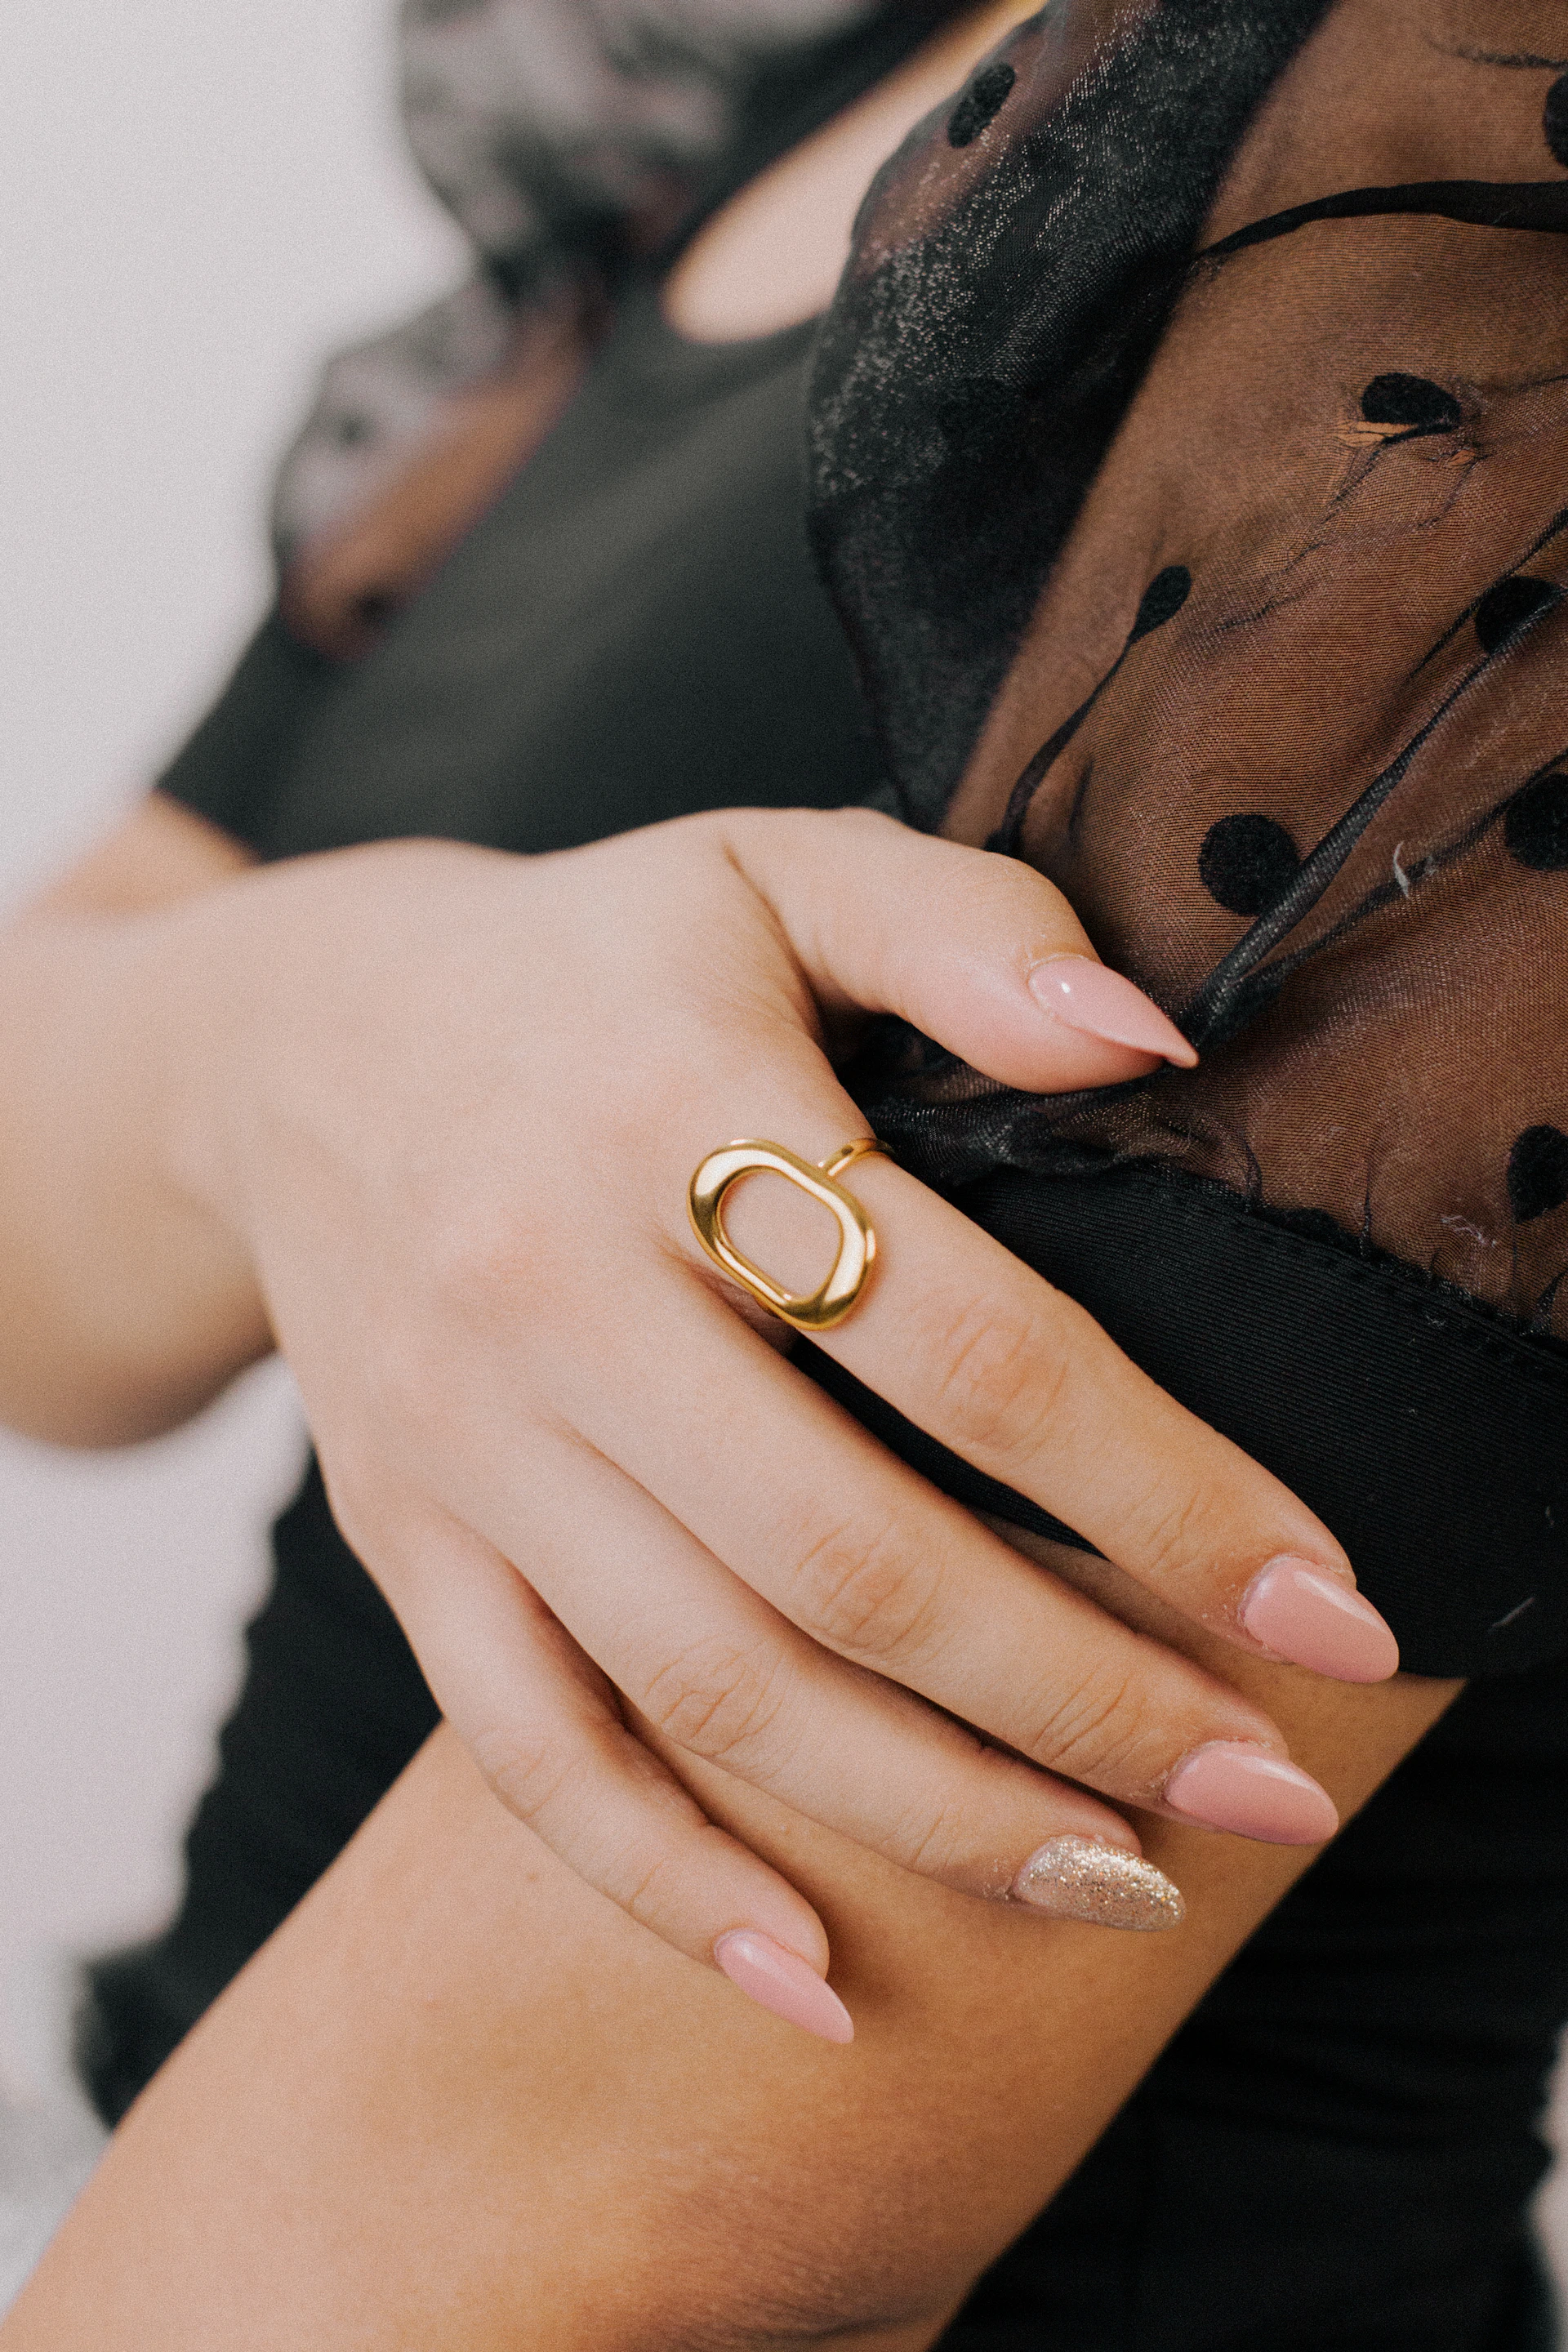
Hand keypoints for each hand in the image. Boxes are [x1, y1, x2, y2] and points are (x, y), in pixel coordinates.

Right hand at [171, 807, 1395, 2034]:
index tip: (1320, 1604)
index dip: (1161, 1489)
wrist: (307, 1043)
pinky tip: (818, 1979)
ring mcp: (458, 1441)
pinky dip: (668, 1884)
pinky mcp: (404, 1539)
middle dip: (1082, 1697)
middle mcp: (544, 1292)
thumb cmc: (596, 960)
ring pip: (711, 1683)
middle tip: (1260, 1789)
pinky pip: (529, 1747)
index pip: (963, 1342)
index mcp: (665, 1111)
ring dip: (929, 1812)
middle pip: (847, 1556)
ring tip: (1115, 1879)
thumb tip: (1155, 1051)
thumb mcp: (775, 869)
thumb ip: (967, 933)